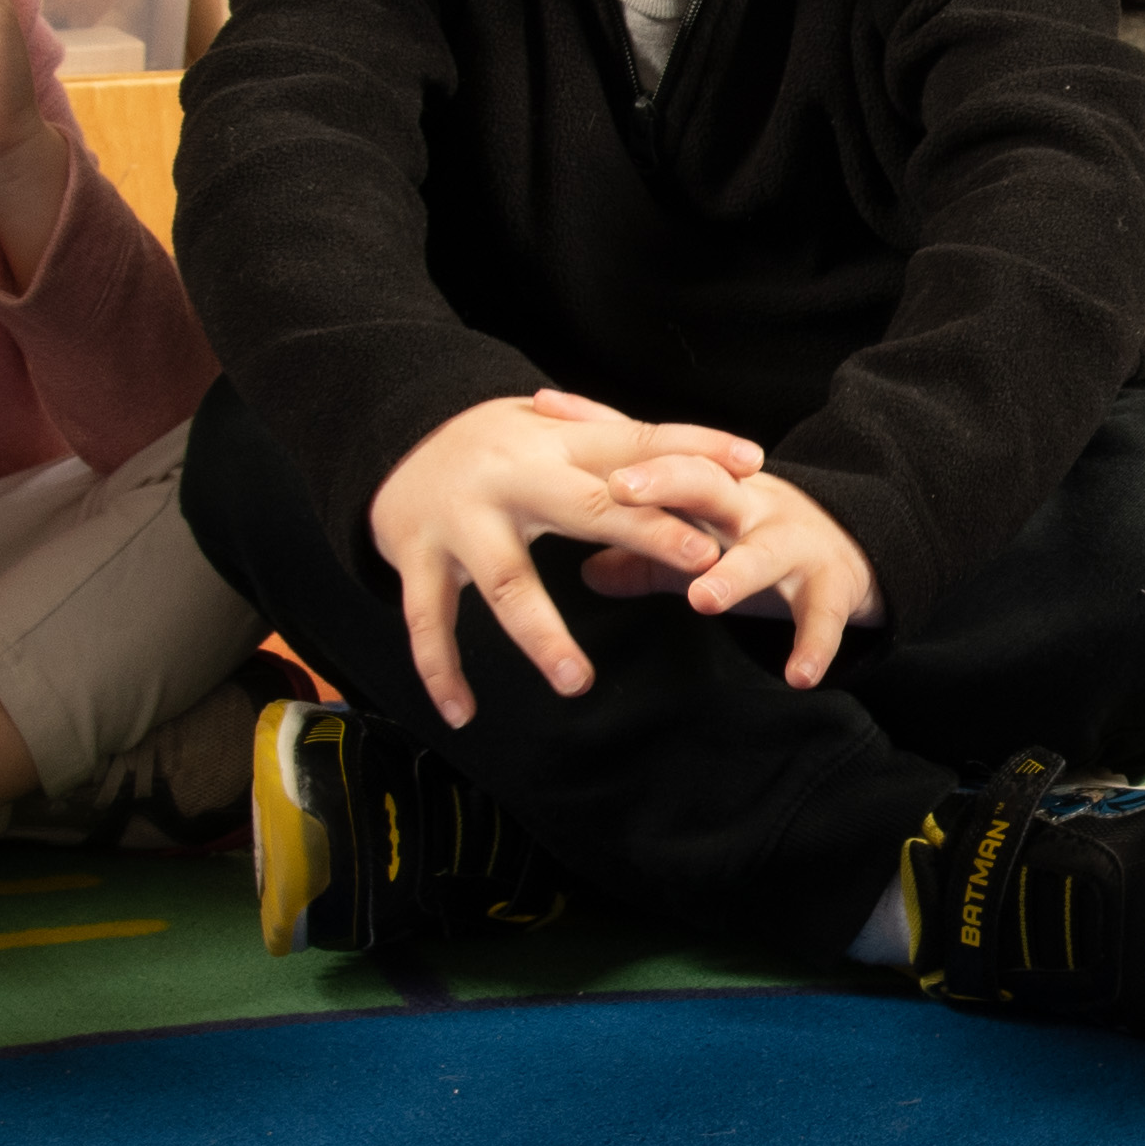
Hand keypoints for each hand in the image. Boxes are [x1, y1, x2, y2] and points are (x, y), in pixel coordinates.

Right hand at [362, 388, 757, 723]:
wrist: (394, 446)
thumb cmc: (500, 449)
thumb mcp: (557, 433)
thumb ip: (629, 449)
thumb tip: (736, 462)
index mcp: (552, 443)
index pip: (634, 443)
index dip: (692, 452)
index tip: (751, 466)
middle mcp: (509, 479)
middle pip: (585, 509)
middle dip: (646, 532)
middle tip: (704, 563)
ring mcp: (458, 522)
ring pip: (506, 585)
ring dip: (543, 637)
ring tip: (579, 683)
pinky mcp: (417, 562)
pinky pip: (428, 624)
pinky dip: (442, 671)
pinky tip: (463, 713)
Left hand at [579, 458, 882, 687]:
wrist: (861, 542)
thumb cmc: (760, 540)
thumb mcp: (702, 539)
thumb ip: (646, 551)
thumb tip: (585, 571)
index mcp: (712, 489)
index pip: (659, 457)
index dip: (614, 450)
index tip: (567, 435)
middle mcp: (752, 505)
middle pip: (706, 482)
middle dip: (664, 482)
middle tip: (620, 490)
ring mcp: (794, 542)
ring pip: (762, 552)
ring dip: (733, 574)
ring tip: (703, 599)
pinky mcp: (834, 586)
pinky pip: (822, 616)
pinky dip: (814, 646)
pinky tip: (798, 676)